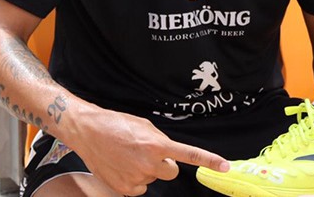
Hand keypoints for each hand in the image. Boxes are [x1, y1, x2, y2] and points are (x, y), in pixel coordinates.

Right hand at [69, 108, 228, 195]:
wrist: (88, 131)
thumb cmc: (116, 124)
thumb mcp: (144, 126)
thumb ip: (161, 141)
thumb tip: (170, 154)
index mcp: (156, 144)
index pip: (188, 154)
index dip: (209, 160)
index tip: (225, 167)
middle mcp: (148, 163)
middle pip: (171, 171)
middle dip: (164, 164)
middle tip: (146, 153)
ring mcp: (136, 178)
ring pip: (153, 178)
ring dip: (146, 170)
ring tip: (127, 156)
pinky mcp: (124, 188)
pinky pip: (139, 187)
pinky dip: (133, 179)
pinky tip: (122, 166)